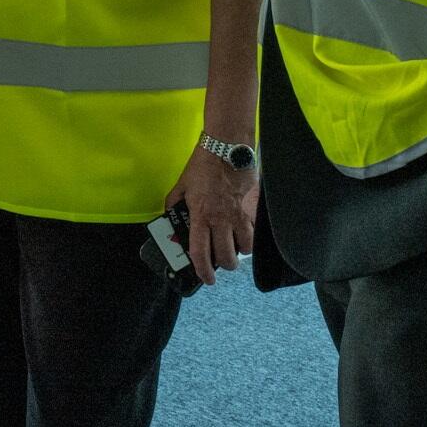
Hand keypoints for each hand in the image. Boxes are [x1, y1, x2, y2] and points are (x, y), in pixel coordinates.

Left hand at [165, 146, 257, 285]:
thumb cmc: (203, 166)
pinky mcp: (254, 208)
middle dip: (225, 265)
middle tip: (222, 262)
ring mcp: (241, 216)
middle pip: (227, 257)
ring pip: (245, 248)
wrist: (227, 148)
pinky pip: (256, 231)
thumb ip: (174, 204)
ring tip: (235, 245)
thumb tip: (170, 218)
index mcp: (200, 216)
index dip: (203, 271)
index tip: (207, 279)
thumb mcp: (181, 185)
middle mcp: (221, 220)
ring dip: (239, 251)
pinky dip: (251, 235)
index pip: (201, 253)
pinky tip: (246, 230)